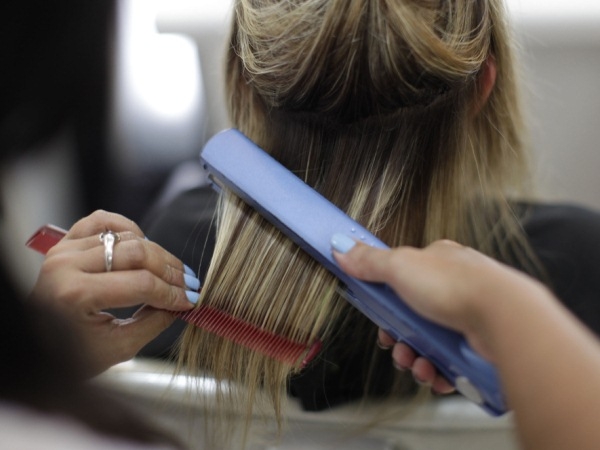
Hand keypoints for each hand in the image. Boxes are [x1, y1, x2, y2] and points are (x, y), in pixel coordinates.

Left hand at [30, 210, 199, 374]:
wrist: (37, 345)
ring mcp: (65, 249)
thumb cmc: (69, 353)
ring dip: (156, 252)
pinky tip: (142, 245)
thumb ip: (153, 322)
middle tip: (188, 285)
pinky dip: (129, 229)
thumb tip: (181, 303)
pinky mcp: (66, 241)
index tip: (190, 300)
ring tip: (169, 271)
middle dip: (170, 270)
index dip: (172, 292)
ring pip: (127, 236)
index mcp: (75, 295)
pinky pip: (104, 221)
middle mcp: (67, 265)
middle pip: (138, 253)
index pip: (141, 284)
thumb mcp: (116, 348)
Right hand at [331, 237, 544, 392]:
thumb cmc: (459, 285)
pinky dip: (438, 371)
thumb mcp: (401, 265)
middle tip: (396, 347)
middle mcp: (453, 288)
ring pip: (429, 343)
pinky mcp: (477, 345)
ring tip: (417, 365)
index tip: (378, 318)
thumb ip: (369, 260)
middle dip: (400, 338)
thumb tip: (341, 247)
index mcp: (436, 262)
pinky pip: (449, 362)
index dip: (385, 304)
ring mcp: (466, 317)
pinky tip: (437, 373)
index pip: (400, 281)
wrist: (504, 318)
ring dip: (416, 359)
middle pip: (412, 318)